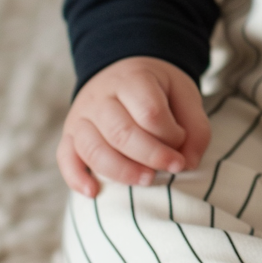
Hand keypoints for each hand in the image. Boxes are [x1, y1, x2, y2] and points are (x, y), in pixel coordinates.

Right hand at [57, 57, 210, 197]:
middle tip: (173, 167)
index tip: (182, 140)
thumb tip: (189, 163)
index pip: (150, 113)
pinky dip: (76, 177)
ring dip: (122, 171)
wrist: (122, 70)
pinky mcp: (69, 135)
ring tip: (147, 179)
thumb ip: (196, 127)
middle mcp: (100, 97)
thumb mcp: (184, 94)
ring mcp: (80, 116)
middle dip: (151, 156)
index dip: (171, 134)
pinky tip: (94, 192)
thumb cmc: (157, 89)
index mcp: (132, 80)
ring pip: (93, 148)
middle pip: (121, 133)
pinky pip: (65, 158)